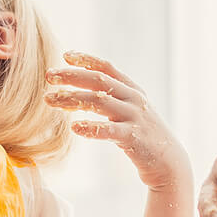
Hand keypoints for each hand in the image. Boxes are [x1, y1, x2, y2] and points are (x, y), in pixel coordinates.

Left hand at [44, 52, 191, 192]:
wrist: (168, 161)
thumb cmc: (141, 135)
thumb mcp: (129, 111)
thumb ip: (110, 98)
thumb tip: (78, 89)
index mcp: (132, 89)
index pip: (107, 67)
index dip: (86, 59)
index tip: (65, 55)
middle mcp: (134, 98)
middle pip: (99, 81)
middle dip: (72, 76)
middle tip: (49, 76)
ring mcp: (134, 117)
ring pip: (99, 101)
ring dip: (72, 99)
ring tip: (50, 100)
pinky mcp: (133, 137)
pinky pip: (109, 130)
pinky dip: (90, 127)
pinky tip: (74, 128)